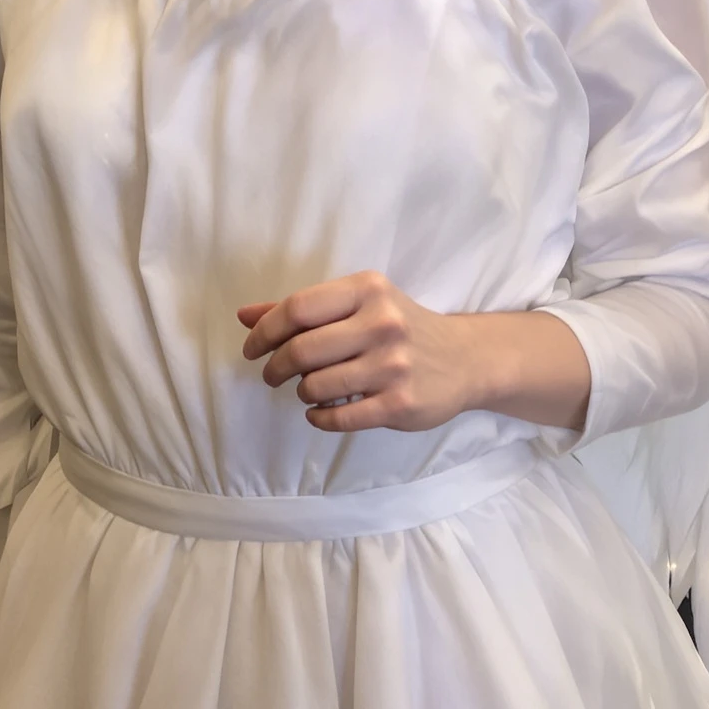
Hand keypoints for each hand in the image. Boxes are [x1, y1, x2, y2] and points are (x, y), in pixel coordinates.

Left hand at [239, 271, 477, 433]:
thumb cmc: (400, 327)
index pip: (298, 308)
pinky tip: (321, 411)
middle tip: (273, 375)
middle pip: (302, 349)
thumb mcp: (358, 304)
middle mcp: (382, 323)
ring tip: (310, 389)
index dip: (264, 331)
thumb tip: (244, 315)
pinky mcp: (400, 404)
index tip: (252, 349)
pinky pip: (338, 418)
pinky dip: (319, 418)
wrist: (465, 359)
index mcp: (368, 290)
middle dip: (275, 367)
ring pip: (316, 385)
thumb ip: (303, 310)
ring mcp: (393, 366)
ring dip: (302, 392)